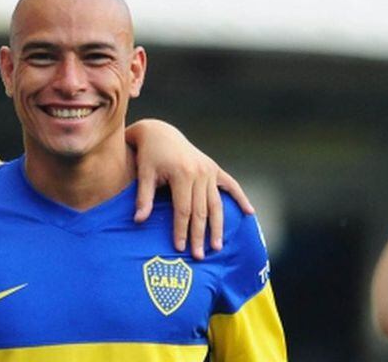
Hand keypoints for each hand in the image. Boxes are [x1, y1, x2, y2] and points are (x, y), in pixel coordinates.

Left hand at [127, 119, 254, 259]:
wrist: (159, 132)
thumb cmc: (148, 154)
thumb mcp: (144, 174)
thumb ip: (144, 198)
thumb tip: (139, 220)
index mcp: (182, 174)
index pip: (184, 210)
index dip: (182, 230)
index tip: (180, 248)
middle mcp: (200, 172)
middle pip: (202, 211)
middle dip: (200, 235)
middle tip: (199, 256)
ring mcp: (209, 170)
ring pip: (216, 204)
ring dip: (218, 226)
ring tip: (217, 246)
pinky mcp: (214, 168)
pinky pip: (231, 185)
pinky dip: (240, 198)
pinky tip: (249, 213)